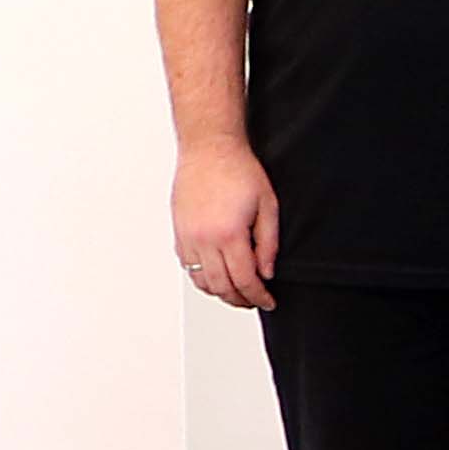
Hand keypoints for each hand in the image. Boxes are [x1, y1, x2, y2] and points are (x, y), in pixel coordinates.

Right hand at [174, 135, 279, 309]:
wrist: (210, 148)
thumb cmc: (238, 170)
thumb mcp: (268, 207)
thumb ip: (269, 244)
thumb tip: (266, 272)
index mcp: (229, 234)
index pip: (244, 280)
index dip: (258, 297)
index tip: (267, 301)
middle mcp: (204, 238)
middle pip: (221, 287)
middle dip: (240, 299)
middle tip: (254, 300)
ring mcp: (188, 236)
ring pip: (201, 281)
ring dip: (220, 292)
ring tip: (236, 291)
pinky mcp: (179, 231)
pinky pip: (187, 266)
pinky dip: (202, 277)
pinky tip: (216, 275)